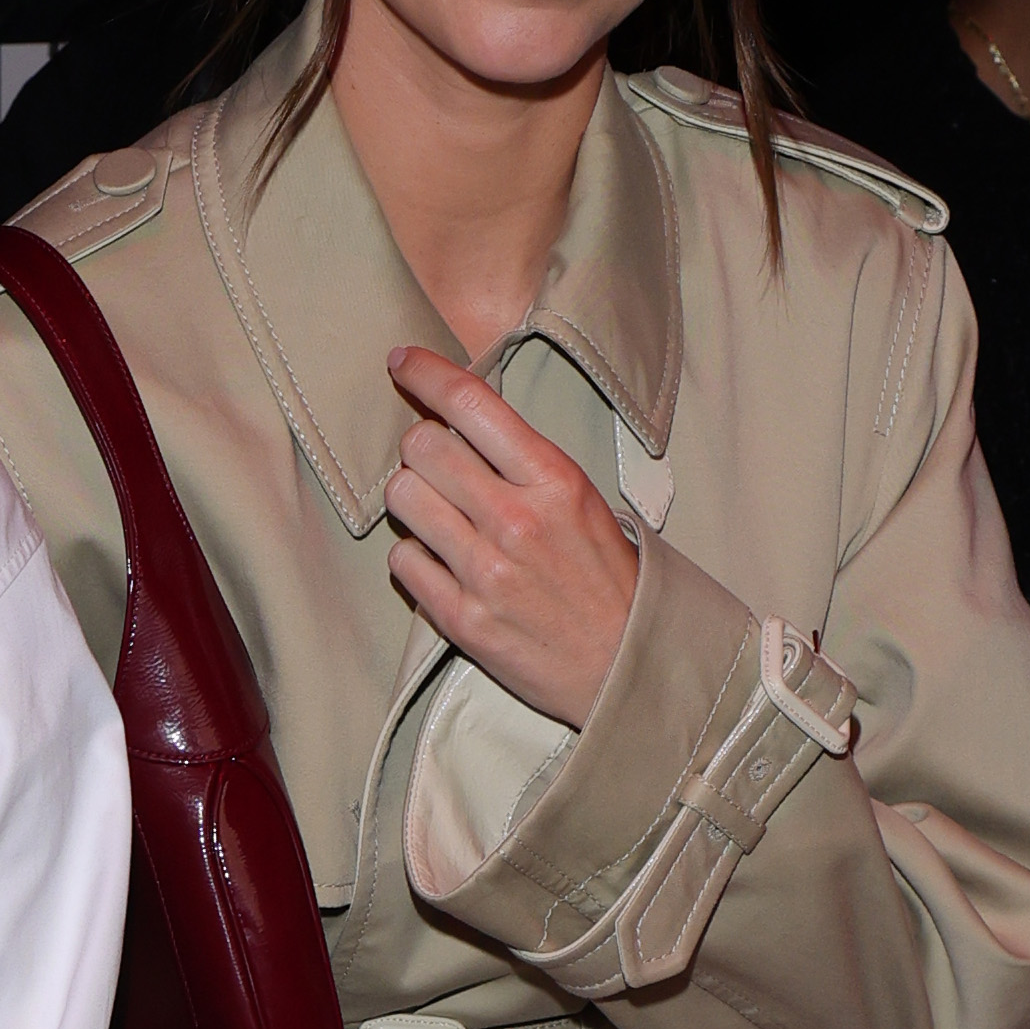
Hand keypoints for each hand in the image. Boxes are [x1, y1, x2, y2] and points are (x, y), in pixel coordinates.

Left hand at [380, 354, 639, 728]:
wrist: (629, 667)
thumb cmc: (611, 580)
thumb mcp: (587, 503)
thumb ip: (528, 464)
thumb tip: (464, 424)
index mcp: (554, 481)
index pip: (471, 405)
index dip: (425, 373)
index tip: (400, 361)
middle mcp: (515, 520)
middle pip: (421, 448)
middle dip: (420, 448)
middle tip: (436, 464)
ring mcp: (485, 572)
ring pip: (402, 499)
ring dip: (411, 498)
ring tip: (437, 513)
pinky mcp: (461, 619)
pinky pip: (403, 560)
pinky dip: (414, 555)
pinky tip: (440, 561)